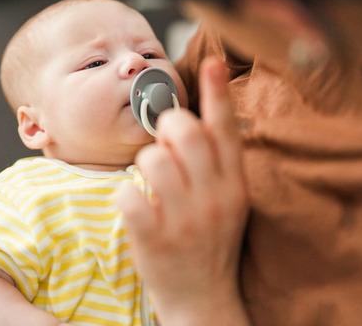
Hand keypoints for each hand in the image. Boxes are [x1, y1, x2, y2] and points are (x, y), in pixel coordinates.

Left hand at [116, 57, 249, 324]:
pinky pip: (129, 194)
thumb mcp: (228, 201)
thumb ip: (217, 162)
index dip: (217, 93)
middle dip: (165, 127)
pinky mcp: (155, 239)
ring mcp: (186, 220)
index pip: (227, 130)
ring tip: (150, 182)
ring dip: (143, 163)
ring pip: (152, 159)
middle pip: (183, 132)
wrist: (203, 300)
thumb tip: (194, 116)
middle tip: (162, 143)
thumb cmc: (210, 241)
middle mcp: (215, 198)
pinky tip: (136, 206)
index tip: (211, 62)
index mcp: (235, 185)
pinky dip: (126, 195)